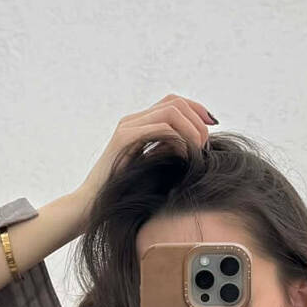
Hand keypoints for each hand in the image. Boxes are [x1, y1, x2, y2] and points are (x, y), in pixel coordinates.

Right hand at [72, 94, 217, 223]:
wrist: (93, 205)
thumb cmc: (124, 193)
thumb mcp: (154, 167)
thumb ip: (170, 151)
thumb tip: (195, 144)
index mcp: (140, 124)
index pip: (174, 102)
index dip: (197, 109)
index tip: (213, 126)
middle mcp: (133, 120)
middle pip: (175, 101)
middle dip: (198, 118)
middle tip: (206, 144)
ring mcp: (128, 127)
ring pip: (171, 110)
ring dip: (192, 127)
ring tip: (199, 149)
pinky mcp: (124, 139)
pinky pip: (161, 128)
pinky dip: (179, 138)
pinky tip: (185, 155)